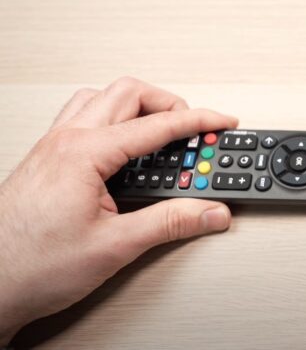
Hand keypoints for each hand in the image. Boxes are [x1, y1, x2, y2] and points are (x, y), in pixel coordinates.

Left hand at [0, 77, 238, 343]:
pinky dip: (113, 121)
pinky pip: (83, 118)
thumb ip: (170, 222)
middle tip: (194, 130)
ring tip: (162, 132)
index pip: (157, 124)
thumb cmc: (30, 266)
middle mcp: (65, 140)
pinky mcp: (46, 159)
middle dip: (169, 105)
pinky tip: (124, 147)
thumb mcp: (115, 246)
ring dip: (137, 107)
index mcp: (84, 153)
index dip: (198, 121)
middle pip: (129, 93)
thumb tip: (209, 210)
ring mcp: (52, 146)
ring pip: (102, 99)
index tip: (221, 123)